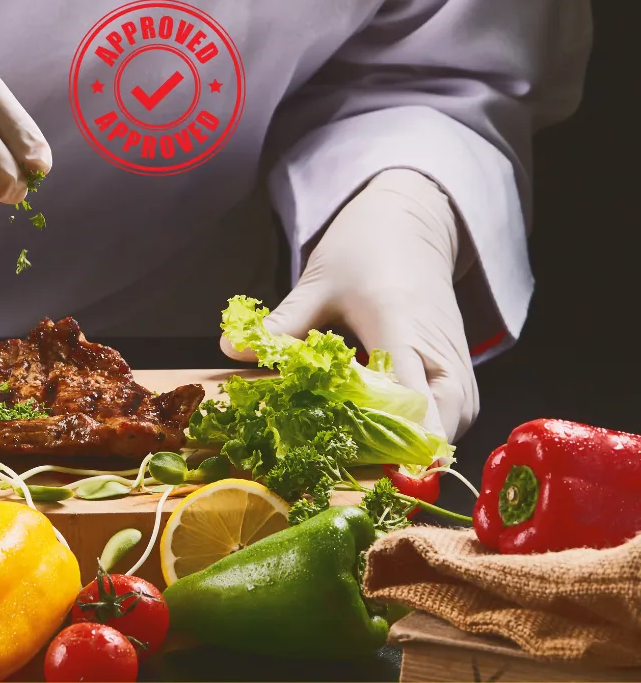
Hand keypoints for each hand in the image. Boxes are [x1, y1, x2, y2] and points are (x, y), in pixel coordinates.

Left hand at [222, 169, 478, 441]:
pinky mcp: (461, 380)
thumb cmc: (364, 252)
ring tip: (354, 455)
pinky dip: (416, 436)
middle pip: (433, 431)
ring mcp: (458, 371)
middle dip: (391, 456)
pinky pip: (446, 424)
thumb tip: (229, 349)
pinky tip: (375, 437)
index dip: (382, 439)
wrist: (410, 226)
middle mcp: (440, 356)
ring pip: (443, 435)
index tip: (348, 461)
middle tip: (342, 465)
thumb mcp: (318, 284)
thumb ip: (282, 324)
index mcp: (403, 328)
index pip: (406, 400)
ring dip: (404, 450)